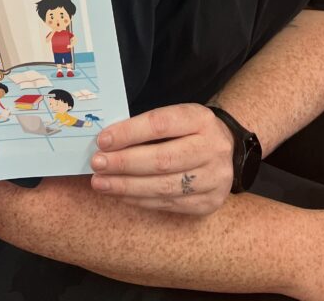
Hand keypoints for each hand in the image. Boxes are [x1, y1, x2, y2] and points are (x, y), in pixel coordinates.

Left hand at [89, 102, 233, 214]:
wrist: (227, 150)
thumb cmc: (190, 131)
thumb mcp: (177, 117)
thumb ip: (147, 127)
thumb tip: (108, 142)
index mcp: (201, 119)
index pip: (160, 125)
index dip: (129, 133)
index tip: (103, 140)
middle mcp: (212, 149)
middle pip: (162, 159)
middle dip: (124, 163)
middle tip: (97, 164)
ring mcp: (214, 179)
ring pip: (163, 187)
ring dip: (127, 187)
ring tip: (101, 183)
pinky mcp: (209, 203)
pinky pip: (168, 205)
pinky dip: (140, 200)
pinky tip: (121, 195)